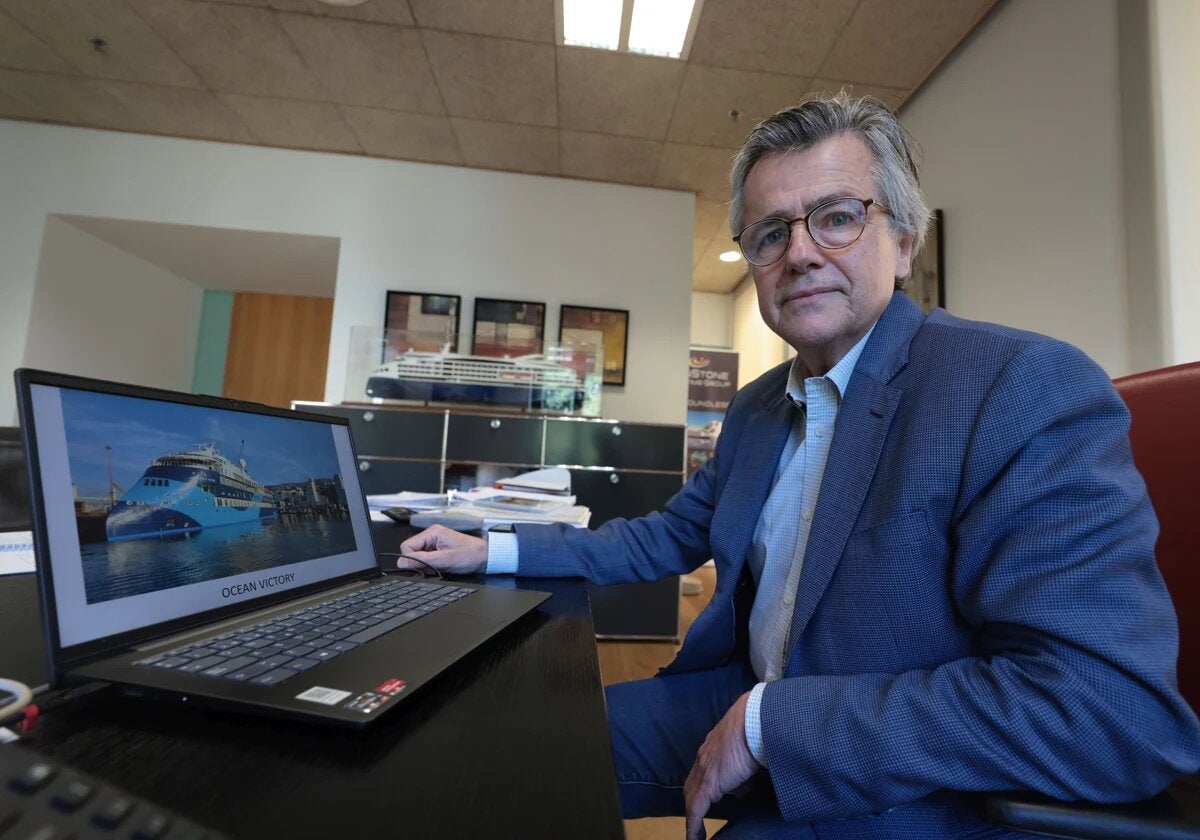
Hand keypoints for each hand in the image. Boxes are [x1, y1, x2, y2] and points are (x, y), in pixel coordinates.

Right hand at [397, 525, 487, 574]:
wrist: (487, 557)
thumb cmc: (471, 555)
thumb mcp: (445, 560)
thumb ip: (422, 561)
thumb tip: (401, 562)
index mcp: (431, 533)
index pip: (406, 547)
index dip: (411, 560)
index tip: (421, 568)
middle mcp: (431, 536)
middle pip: (411, 552)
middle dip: (419, 564)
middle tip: (434, 568)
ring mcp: (434, 543)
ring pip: (418, 558)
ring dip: (426, 566)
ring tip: (441, 567)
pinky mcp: (438, 550)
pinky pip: (426, 560)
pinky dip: (431, 566)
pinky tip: (442, 567)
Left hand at [683, 691, 759, 839]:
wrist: (755, 720)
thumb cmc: (757, 728)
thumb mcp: (748, 749)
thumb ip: (742, 766)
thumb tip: (742, 787)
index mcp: (712, 748)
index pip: (701, 772)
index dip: (701, 788)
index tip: (704, 801)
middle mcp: (703, 758)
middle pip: (691, 786)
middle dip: (693, 803)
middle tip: (697, 821)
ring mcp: (704, 770)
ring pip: (691, 798)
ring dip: (693, 815)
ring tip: (696, 833)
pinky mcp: (709, 784)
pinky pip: (695, 810)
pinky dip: (693, 826)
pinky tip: (694, 839)